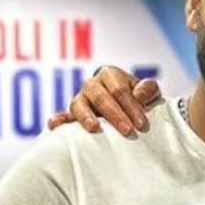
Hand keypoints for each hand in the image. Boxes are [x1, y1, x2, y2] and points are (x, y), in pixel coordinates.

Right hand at [46, 66, 161, 136]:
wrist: (126, 105)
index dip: (131, 107)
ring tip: (94, 128)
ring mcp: (80, 98)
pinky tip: (54, 126)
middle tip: (128, 131)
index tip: (142, 124)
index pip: (120, 90)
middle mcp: (92, 84)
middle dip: (115, 115)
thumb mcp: (149, 90)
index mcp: (110, 74)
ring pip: (79, 105)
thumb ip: (148, 88)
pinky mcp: (72, 114)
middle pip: (101, 98)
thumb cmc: (140, 97)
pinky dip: (58, 119)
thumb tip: (138, 96)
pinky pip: (63, 115)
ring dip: (86, 117)